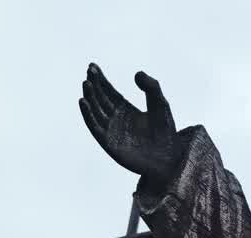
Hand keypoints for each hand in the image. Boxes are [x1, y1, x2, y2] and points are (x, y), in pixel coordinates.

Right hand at [79, 63, 180, 186]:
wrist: (167, 158)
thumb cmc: (165, 132)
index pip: (108, 91)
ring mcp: (110, 130)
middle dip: (94, 85)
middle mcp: (115, 119)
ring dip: (89, 97)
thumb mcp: (160, 105)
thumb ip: (152, 87)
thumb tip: (137, 73)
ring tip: (86, 83)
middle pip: (100, 98)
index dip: (100, 79)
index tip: (92, 66)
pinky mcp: (108, 142)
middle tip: (89, 71)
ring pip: (95, 110)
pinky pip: (94, 127)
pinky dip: (88, 114)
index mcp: (125, 109)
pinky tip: (83, 102)